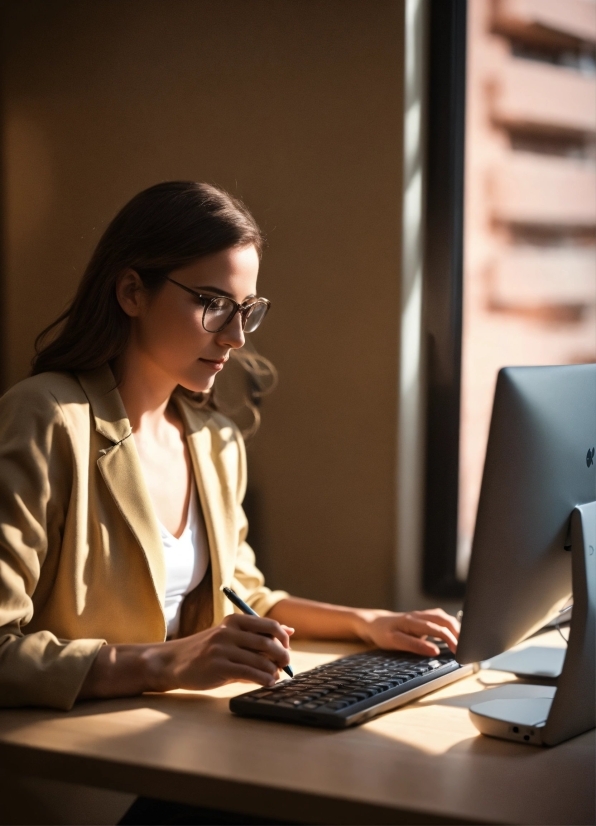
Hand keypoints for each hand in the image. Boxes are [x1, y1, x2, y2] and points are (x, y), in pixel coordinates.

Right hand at [157, 613, 293, 690]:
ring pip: (260, 660)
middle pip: (268, 642)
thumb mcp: (229, 636)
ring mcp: (222, 649)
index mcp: (234, 621)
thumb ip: (257, 634)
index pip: (269, 625)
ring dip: (274, 671)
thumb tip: (290, 630)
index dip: (283, 638)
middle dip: (282, 655)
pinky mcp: (218, 667)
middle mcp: (229, 632)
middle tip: (286, 665)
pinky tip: (267, 683)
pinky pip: (249, 673)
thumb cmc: (206, 650)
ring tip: (276, 677)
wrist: (173, 662)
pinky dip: (263, 679)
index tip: (286, 649)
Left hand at [355, 608, 459, 655]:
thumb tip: (435, 651)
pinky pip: (440, 618)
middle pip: (445, 620)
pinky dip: (450, 625)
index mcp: (413, 621)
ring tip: (464, 642)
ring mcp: (422, 615)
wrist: (374, 623)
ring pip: (444, 617)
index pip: (438, 629)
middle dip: (458, 632)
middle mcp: (419, 616)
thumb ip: (414, 646)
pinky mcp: (423, 618)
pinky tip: (454, 634)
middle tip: (466, 648)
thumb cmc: (383, 633)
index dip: (451, 640)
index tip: (459, 652)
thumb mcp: (394, 642)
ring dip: (456, 628)